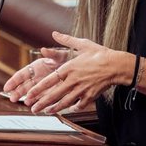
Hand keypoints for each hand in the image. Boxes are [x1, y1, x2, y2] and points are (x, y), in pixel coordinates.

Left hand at [3, 31, 119, 113]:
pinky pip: (79, 105)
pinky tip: (69, 109)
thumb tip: (55, 33)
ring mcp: (82, 90)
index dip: (38, 89)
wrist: (117, 65)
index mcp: (69, 68)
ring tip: (46, 112)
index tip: (29, 95)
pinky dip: (73, 108)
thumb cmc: (100, 54)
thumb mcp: (83, 44)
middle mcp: (73, 80)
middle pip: (54, 95)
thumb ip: (67, 40)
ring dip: (54, 108)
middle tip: (33, 109)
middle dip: (42, 103)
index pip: (49, 81)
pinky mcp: (91, 96)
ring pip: (65, 102)